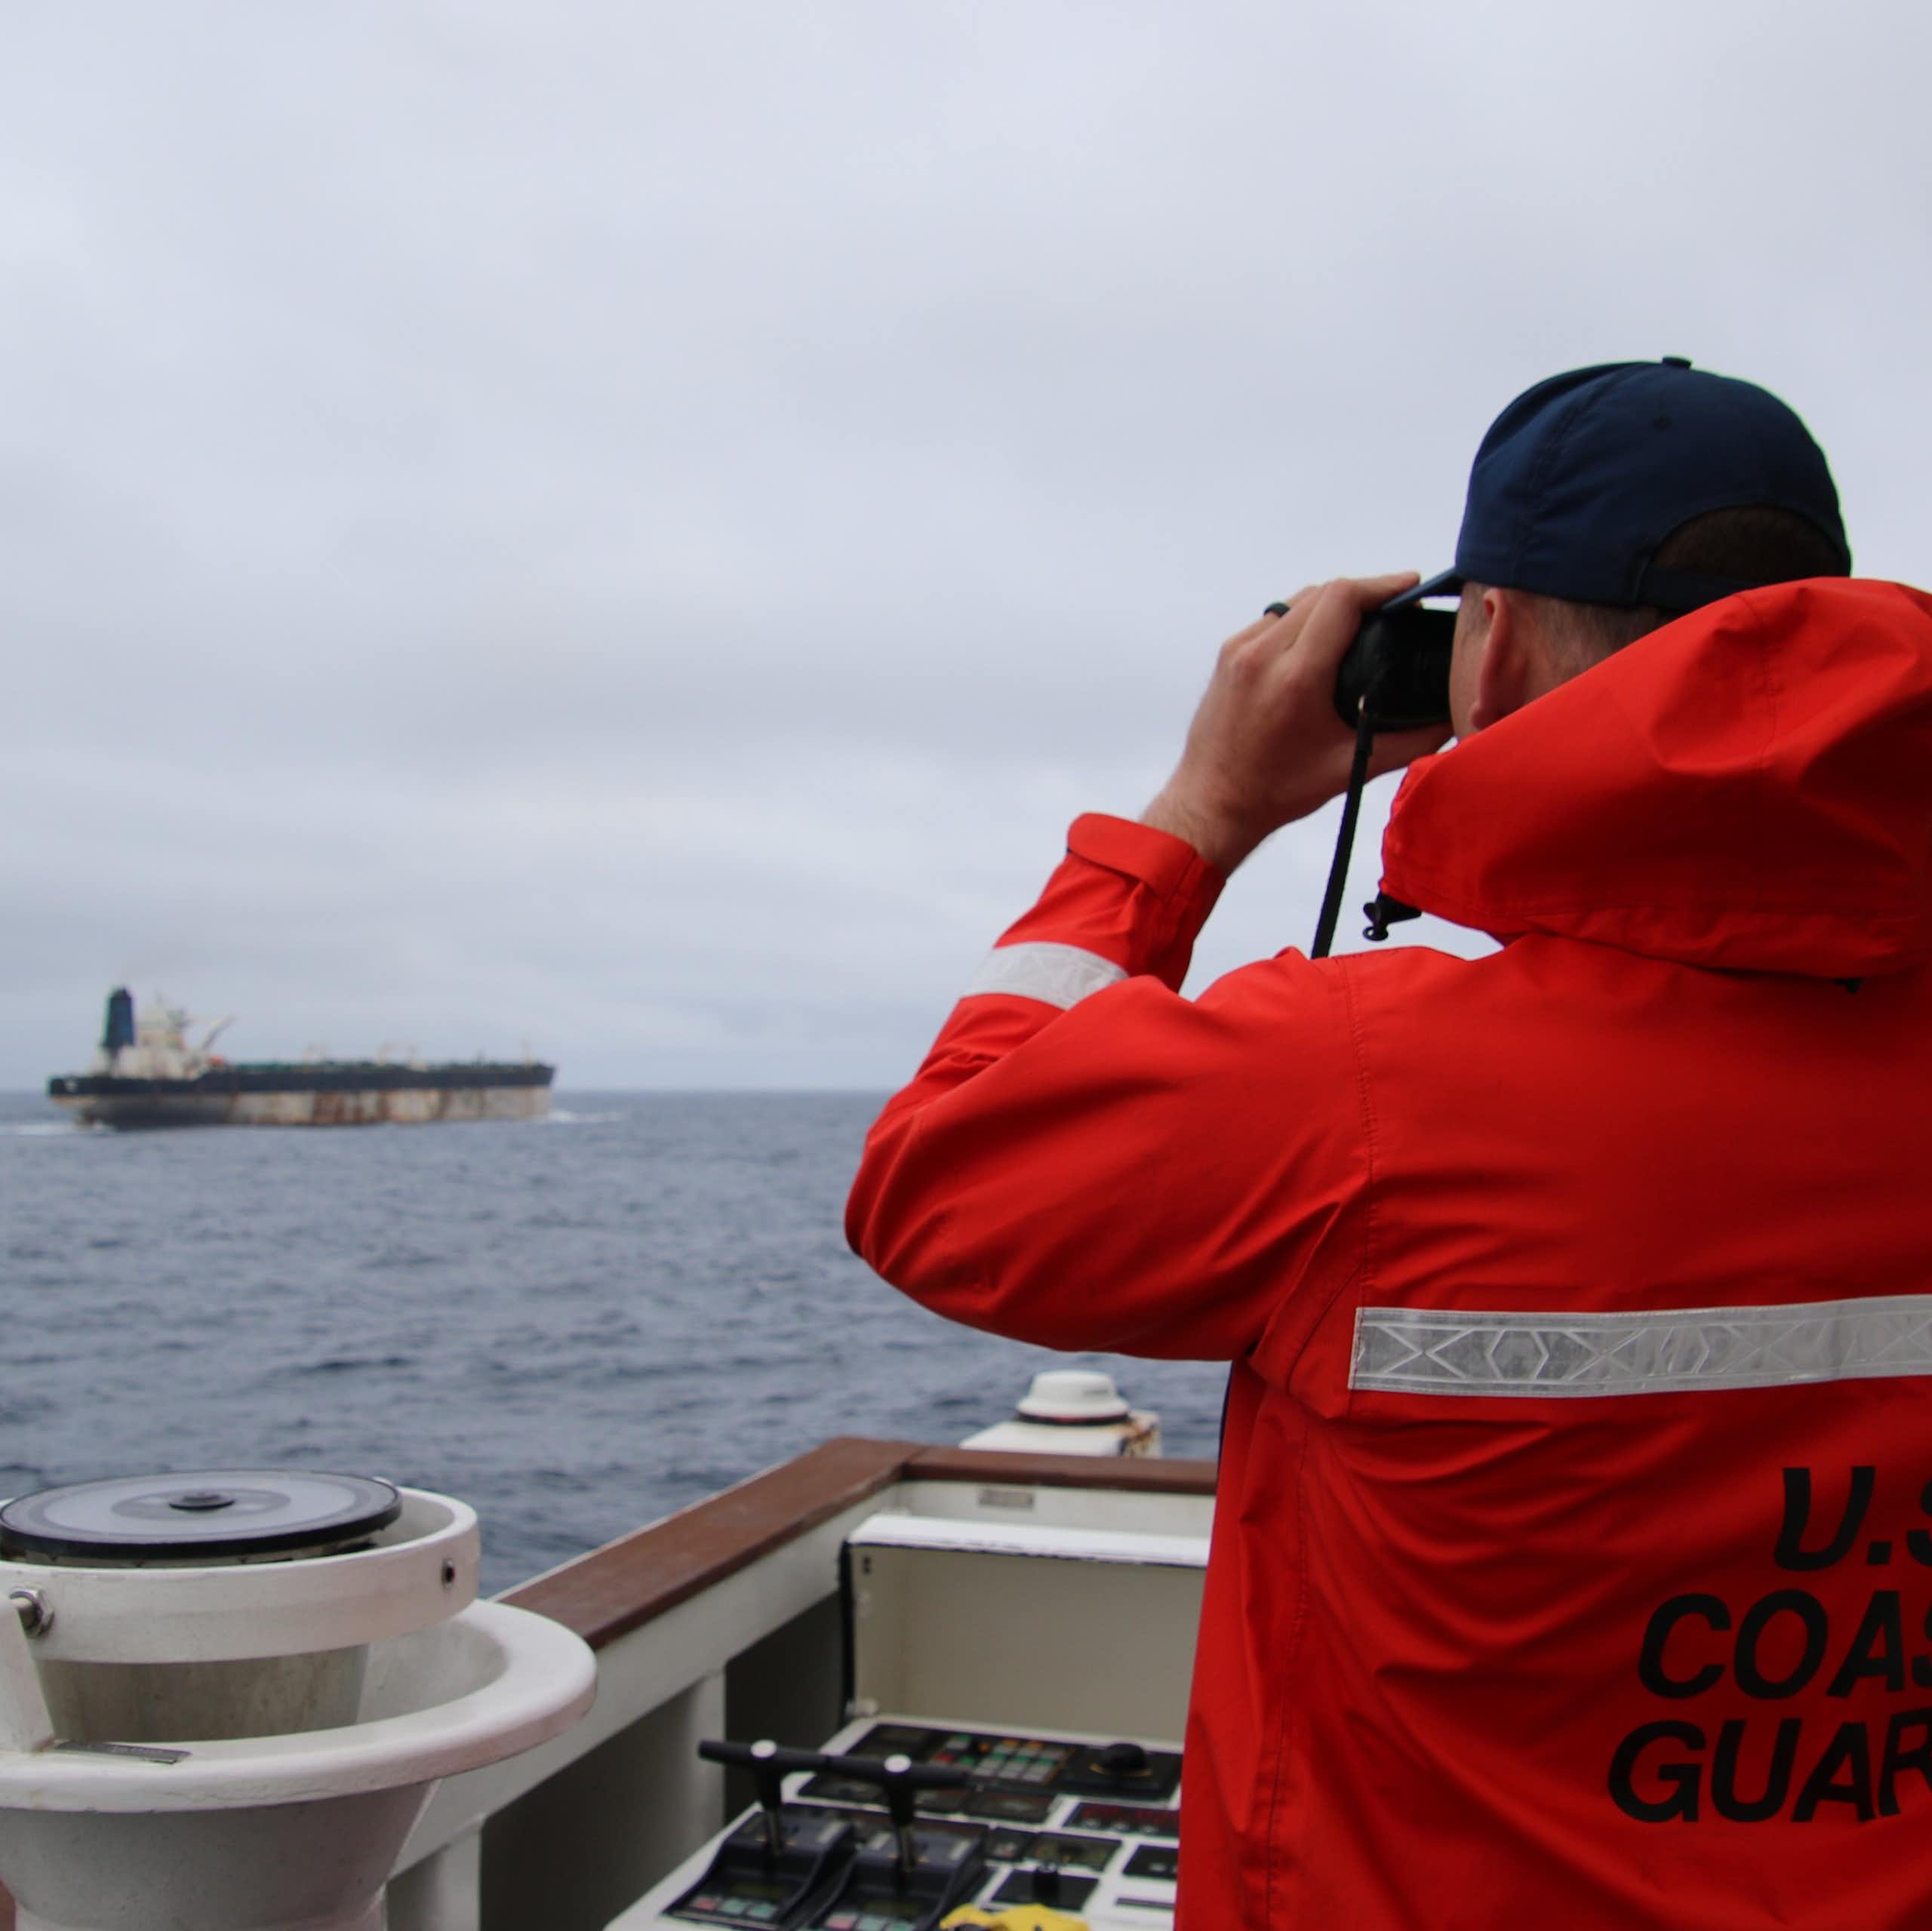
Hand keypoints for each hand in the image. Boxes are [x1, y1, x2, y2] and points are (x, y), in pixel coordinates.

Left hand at [1139, 573, 1452, 874]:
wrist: (1212, 803)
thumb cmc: (1276, 791)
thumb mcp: (1350, 768)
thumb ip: (1410, 741)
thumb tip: (1452, 719)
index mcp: (1295, 677)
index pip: (1342, 599)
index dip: (1383, 585)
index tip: (1410, 587)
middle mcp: (1262, 654)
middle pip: (1323, 591)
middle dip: (1365, 592)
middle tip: (1395, 609)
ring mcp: (1240, 650)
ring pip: (1297, 599)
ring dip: (1333, 601)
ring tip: (1364, 619)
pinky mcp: (1228, 654)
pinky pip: (1273, 617)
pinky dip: (1303, 617)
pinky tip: (1322, 637)